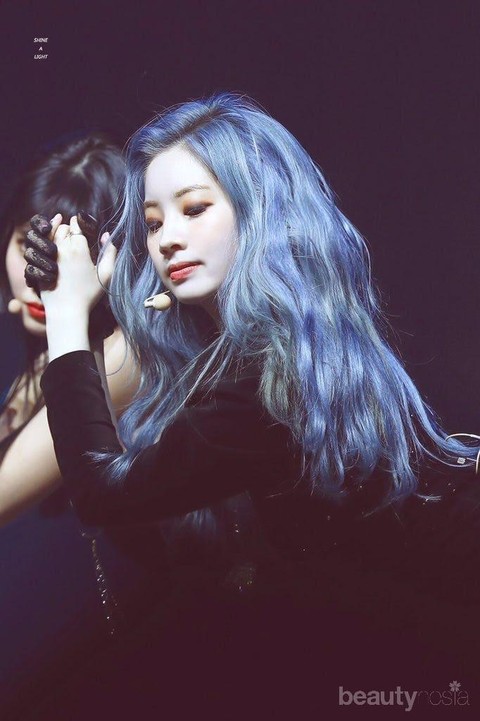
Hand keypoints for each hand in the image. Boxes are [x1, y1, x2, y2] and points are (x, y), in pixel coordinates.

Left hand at [30, 216, 116, 343]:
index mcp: (79, 248)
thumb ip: (110, 252)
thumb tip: (107, 235)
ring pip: (49, 236)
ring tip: (62, 239)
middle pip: (61, 228)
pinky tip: (51, 250)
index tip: (79, 225)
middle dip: (67, 228)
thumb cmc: (88, 294)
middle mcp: (61, 248)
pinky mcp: (39, 264)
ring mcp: (47, 256)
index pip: (76, 225)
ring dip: (55, 235)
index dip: (78, 224)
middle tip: (72, 233)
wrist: (67, 310)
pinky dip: (45, 245)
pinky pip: (40, 247)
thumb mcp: (106, 274)